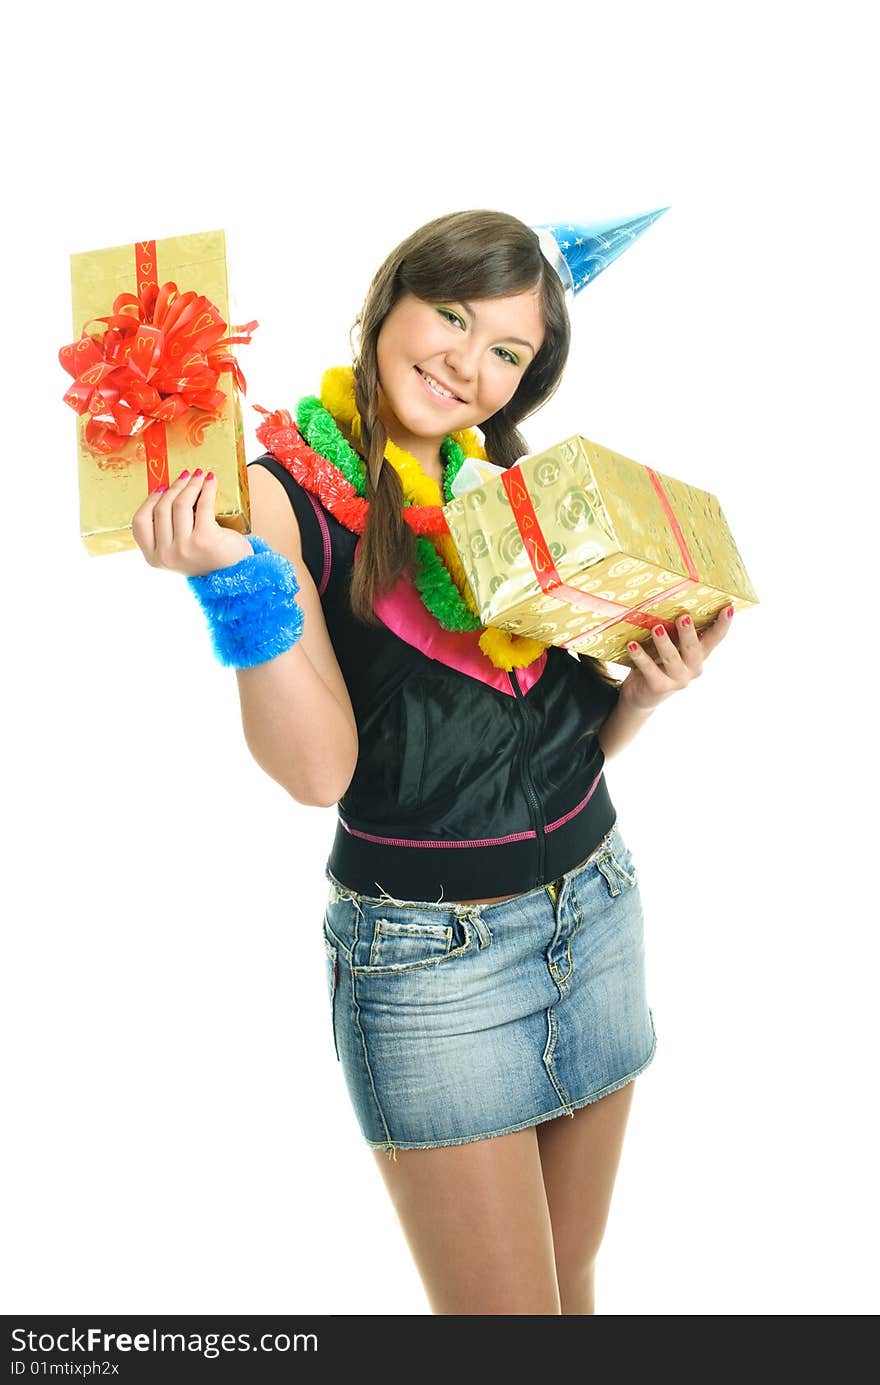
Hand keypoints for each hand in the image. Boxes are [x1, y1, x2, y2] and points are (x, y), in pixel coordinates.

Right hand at [131, 469, 254, 576]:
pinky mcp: (205, 539)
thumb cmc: (206, 558)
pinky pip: (203, 505)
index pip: (140, 523)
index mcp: (153, 558)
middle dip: (174, 487)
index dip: (150, 500)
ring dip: (191, 485)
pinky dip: (207, 488)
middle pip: (161, 509)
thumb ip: (166, 532)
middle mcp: (166, 555)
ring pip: (180, 504)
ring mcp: (184, 548)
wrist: (235, 575)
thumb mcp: (177, 550)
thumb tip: (165, 492)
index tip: (162, 487)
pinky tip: (211, 479)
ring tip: (199, 475)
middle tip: (185, 476)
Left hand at [620, 607, 733, 712]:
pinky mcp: (660, 687)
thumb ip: (674, 632)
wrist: (642, 694)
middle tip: (683, 617)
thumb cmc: (658, 662)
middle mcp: (693, 668)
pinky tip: (632, 645)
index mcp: (699, 655)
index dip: (722, 625)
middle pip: (694, 649)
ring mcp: (678, 679)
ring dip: (664, 643)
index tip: (728, 608)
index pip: (714, 638)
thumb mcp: (670, 647)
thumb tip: (669, 602)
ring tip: (656, 628)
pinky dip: (640, 657)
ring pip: (671, 658)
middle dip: (688, 633)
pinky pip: (650, 670)